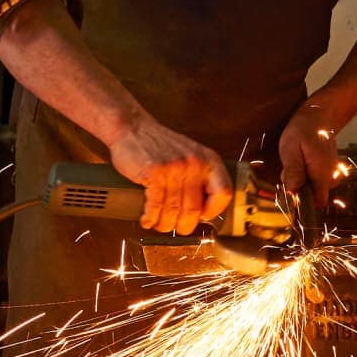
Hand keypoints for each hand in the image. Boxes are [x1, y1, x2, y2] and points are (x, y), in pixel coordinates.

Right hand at [107, 119, 230, 235]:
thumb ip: (199, 178)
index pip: (224, 193)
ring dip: (164, 224)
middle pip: (195, 209)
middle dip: (184, 226)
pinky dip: (150, 218)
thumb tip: (202, 211)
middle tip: (177, 228)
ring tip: (158, 224)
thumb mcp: (190, 155)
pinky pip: (155, 206)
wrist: (133, 128)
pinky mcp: (155, 173)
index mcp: (209, 160)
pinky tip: (147, 219)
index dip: (214, 211)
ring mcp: (175, 168)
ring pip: (173, 211)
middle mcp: (194, 164)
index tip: (203, 216)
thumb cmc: (159, 145)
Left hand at [277, 101, 347, 196]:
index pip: (318, 202)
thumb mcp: (290, 148)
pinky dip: (308, 173)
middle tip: (290, 168)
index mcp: (322, 173)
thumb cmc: (304, 130)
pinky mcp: (329, 169)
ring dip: (302, 180)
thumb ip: (293, 171)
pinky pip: (317, 179)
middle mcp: (331, 175)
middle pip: (314, 195)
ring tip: (296, 161)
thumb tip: (292, 191)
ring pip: (314, 187)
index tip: (292, 191)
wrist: (319, 115)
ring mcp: (332, 172)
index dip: (303, 201)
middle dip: (299, 187)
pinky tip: (303, 160)